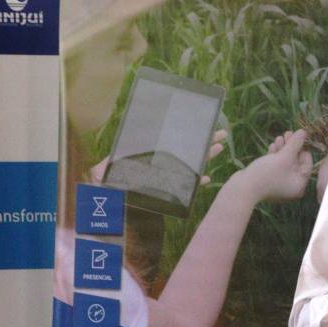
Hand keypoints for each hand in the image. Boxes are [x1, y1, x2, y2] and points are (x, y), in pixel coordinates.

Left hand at [85, 129, 227, 184]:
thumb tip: (105, 156)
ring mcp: (165, 177)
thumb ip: (106, 163)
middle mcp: (159, 163)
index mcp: (148, 154)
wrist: (106, 203)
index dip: (187, 131)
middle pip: (186, 149)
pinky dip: (197, 183)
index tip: (202, 122)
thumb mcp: (106, 168)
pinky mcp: (168, 192)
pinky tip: (207, 179)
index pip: (171, 140)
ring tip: (219, 147)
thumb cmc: (105, 184)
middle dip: (204, 141)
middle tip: (222, 132)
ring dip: (205, 157)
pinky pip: (186, 187)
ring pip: (190, 165)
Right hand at [237, 129, 312, 201]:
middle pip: (295, 162)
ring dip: (282, 149)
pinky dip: (274, 156)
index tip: (298, 135)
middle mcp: (291, 187)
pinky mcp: (268, 181)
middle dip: (291, 146)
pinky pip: (275, 167)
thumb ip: (295, 144)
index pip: (307, 163)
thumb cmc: (266, 174)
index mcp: (299, 185)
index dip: (303, 148)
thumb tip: (303, 132)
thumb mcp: (284, 157)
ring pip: (284, 163)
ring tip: (279, 137)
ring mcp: (279, 185)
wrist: (242, 188)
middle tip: (288, 132)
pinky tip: (272, 146)